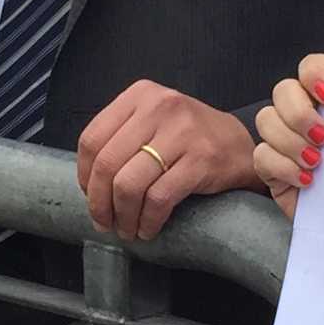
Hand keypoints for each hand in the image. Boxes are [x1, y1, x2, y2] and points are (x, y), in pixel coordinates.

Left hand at [75, 80, 258, 241]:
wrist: (239, 146)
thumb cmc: (189, 138)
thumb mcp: (152, 121)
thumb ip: (121, 137)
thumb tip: (88, 183)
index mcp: (140, 94)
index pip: (92, 138)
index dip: (84, 175)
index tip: (89, 196)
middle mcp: (159, 107)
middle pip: (108, 164)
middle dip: (99, 202)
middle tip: (103, 222)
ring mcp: (181, 132)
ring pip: (130, 184)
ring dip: (123, 216)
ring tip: (126, 230)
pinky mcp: (200, 160)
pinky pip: (159, 198)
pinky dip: (148, 220)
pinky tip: (148, 229)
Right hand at [250, 54, 323, 219]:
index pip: (311, 67)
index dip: (315, 74)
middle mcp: (304, 112)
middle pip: (283, 90)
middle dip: (300, 113)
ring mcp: (283, 138)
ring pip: (266, 118)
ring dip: (290, 141)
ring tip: (317, 163)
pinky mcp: (270, 165)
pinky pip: (261, 154)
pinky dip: (283, 166)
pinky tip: (307, 181)